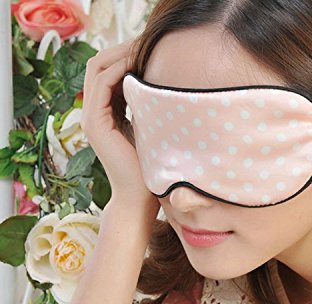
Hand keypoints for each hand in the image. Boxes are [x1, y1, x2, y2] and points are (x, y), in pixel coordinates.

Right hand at [81, 39, 158, 211]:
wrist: (140, 197)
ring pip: (98, 69)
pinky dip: (119, 69)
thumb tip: (163, 85)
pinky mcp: (94, 123)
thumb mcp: (151, 131)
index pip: (109, 71)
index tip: (151, 48)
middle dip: (123, 49)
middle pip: (100, 64)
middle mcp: (95, 113)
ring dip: (121, 54)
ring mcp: (91, 117)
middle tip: (148, 41)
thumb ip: (147, 109)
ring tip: (144, 47)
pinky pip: (102, 84)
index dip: (127, 56)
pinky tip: (139, 65)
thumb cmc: (151, 168)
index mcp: (107, 113)